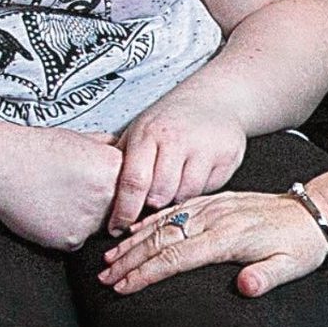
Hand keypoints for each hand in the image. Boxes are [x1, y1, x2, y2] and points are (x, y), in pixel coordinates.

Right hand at [0, 126, 122, 249]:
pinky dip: (67, 230)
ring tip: (63, 200)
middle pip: (120, 209)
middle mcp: (108, 196)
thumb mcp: (82, 138)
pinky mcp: (71, 240)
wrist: (2, 166)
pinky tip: (51, 212)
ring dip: (88, 220)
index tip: (109, 189)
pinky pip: (78, 240)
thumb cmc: (36, 149)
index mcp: (114, 168)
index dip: (122, 189)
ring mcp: (90, 221)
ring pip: (99, 227)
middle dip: (107, 206)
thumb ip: (107, 148)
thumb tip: (120, 150)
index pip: (134, 186)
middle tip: (81, 195)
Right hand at [99, 188, 327, 296]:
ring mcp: (215, 207)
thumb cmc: (301, 245)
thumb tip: (246, 287)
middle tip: (104, 277)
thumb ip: (266, 277)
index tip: (123, 287)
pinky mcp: (217, 201)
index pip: (178, 258)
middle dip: (130, 260)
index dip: (147, 274)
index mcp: (231, 236)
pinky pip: (177, 208)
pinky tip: (136, 230)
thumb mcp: (290, 267)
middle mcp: (218, 218)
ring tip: (109, 258)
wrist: (314, 213)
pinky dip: (153, 220)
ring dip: (135, 241)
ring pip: (165, 223)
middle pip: (163, 239)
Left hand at [108, 106, 248, 231]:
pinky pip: (209, 190)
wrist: (214, 99)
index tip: (117, 227)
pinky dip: (199, 191)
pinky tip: (194, 177)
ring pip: (186, 195)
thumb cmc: (169, 122)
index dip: (124, 210)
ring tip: (173, 186)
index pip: (133, 181)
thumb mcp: (139, 132)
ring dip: (176, 199)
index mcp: (149, 133)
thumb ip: (122, 162)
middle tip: (150, 202)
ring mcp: (206, 147)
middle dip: (152, 205)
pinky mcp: (227, 156)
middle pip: (160, 194)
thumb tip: (99, 199)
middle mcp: (178, 138)